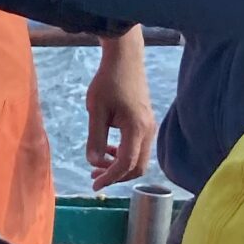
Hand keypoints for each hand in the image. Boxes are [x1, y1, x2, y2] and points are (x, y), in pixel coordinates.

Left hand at [84, 27, 155, 188]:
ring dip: (120, 167)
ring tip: (98, 166)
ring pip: (139, 159)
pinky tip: (109, 151)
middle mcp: (148, 130)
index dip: (110, 177)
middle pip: (137, 167)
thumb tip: (94, 162)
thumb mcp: (96, 110)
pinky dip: (125, 155)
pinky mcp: (147, 122)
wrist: (125, 58)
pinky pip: (139, 148)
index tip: (94, 184)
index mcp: (136, 128)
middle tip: (95, 177)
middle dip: (116, 176)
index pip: (126, 164)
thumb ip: (95, 138)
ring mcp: (150, 126)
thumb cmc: (108, 81)